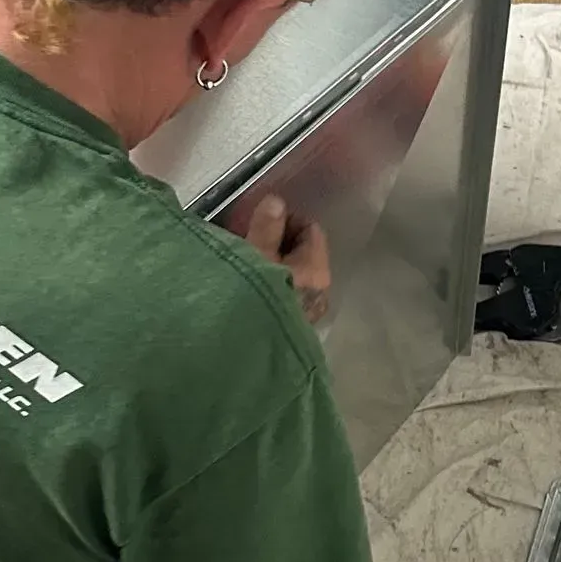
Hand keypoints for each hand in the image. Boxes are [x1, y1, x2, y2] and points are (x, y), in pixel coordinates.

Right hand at [244, 194, 330, 323]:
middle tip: (245, 240)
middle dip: (276, 243)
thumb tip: (277, 202)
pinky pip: (284, 296)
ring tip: (241, 266)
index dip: (286, 220)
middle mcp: (320, 292)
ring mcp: (307, 314)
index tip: (258, 222)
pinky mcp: (292, 330)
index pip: (311, 230)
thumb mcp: (253, 257)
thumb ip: (266, 228)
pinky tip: (245, 290)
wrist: (241, 359)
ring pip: (292, 275)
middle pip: (302, 253)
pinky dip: (268, 287)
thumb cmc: (250, 301)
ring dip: (269, 266)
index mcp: (317, 271)